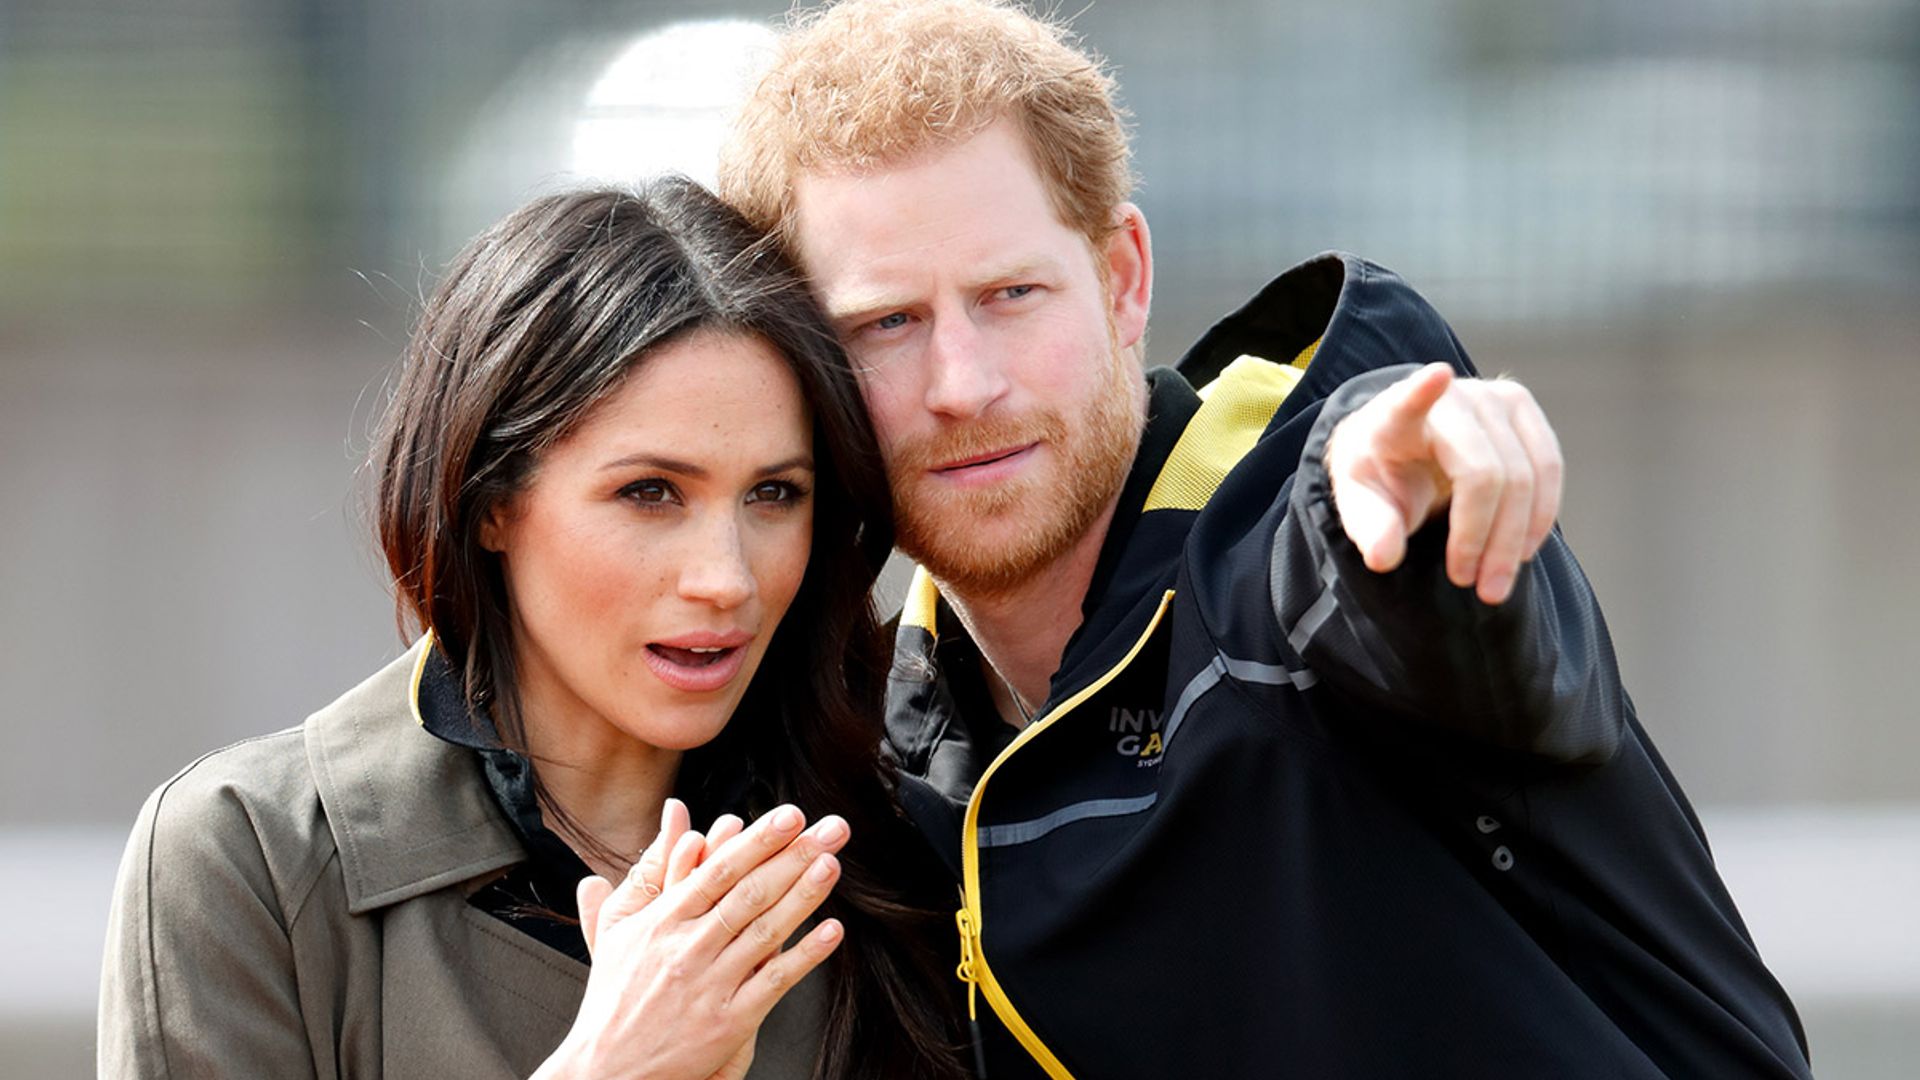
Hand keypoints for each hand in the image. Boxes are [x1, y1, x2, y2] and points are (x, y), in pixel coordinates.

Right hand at [540, 800, 849, 1079]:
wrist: (607, 1068)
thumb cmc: (615, 996)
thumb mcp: (618, 927)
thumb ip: (650, 868)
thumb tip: (674, 813)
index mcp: (663, 921)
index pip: (719, 871)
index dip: (758, 841)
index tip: (791, 816)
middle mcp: (688, 948)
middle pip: (749, 893)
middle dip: (794, 857)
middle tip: (832, 830)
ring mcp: (710, 985)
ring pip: (765, 932)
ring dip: (804, 897)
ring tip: (832, 866)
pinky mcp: (728, 1022)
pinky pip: (772, 982)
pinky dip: (804, 956)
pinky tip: (830, 932)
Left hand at [1324, 363, 1562, 604]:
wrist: (1402, 445)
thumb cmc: (1379, 473)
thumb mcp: (1360, 504)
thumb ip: (1370, 529)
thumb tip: (1384, 557)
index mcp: (1394, 415)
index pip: (1408, 401)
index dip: (1422, 391)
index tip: (1437, 376)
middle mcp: (1452, 397)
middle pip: (1487, 473)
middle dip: (1486, 538)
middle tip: (1475, 587)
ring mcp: (1493, 397)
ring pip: (1528, 475)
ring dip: (1516, 538)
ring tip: (1494, 584)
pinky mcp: (1522, 409)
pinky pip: (1549, 468)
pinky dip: (1538, 517)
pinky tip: (1520, 552)